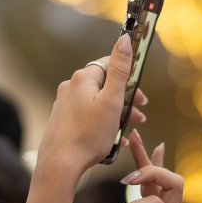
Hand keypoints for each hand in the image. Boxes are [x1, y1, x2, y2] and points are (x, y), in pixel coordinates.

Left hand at [34, 34, 147, 176]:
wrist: (61, 163)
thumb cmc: (89, 134)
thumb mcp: (112, 101)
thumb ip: (120, 69)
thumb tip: (125, 39)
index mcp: (84, 78)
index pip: (110, 65)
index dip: (128, 79)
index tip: (140, 97)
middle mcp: (71, 87)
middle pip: (104, 86)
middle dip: (124, 100)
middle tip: (139, 115)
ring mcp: (65, 104)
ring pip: (97, 102)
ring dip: (115, 113)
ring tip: (128, 130)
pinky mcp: (63, 120)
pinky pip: (88, 116)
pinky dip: (102, 124)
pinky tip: (112, 139)